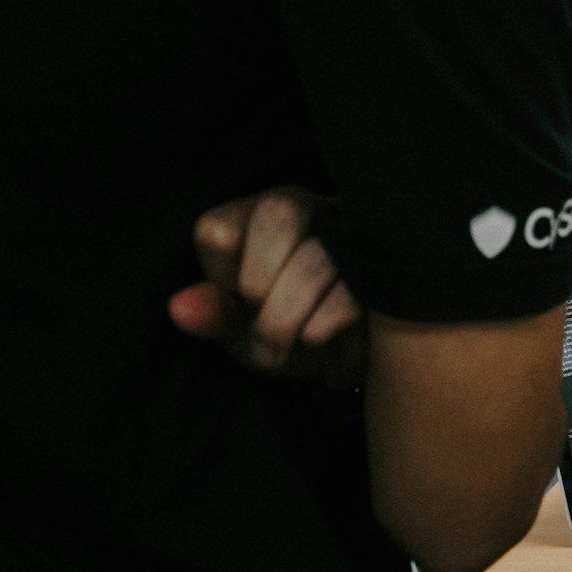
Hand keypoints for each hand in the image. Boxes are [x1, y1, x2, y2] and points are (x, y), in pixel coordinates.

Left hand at [167, 187, 365, 387]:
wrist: (358, 362)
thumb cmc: (293, 334)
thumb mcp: (246, 332)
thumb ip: (216, 317)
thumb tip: (181, 308)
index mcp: (261, 217)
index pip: (223, 226)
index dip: (223, 277)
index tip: (238, 305)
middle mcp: (313, 209)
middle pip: (280, 213)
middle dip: (262, 286)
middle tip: (261, 330)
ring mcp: (359, 232)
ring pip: (316, 258)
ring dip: (288, 320)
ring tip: (289, 348)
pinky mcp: (391, 267)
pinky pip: (352, 294)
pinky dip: (326, 330)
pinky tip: (328, 347)